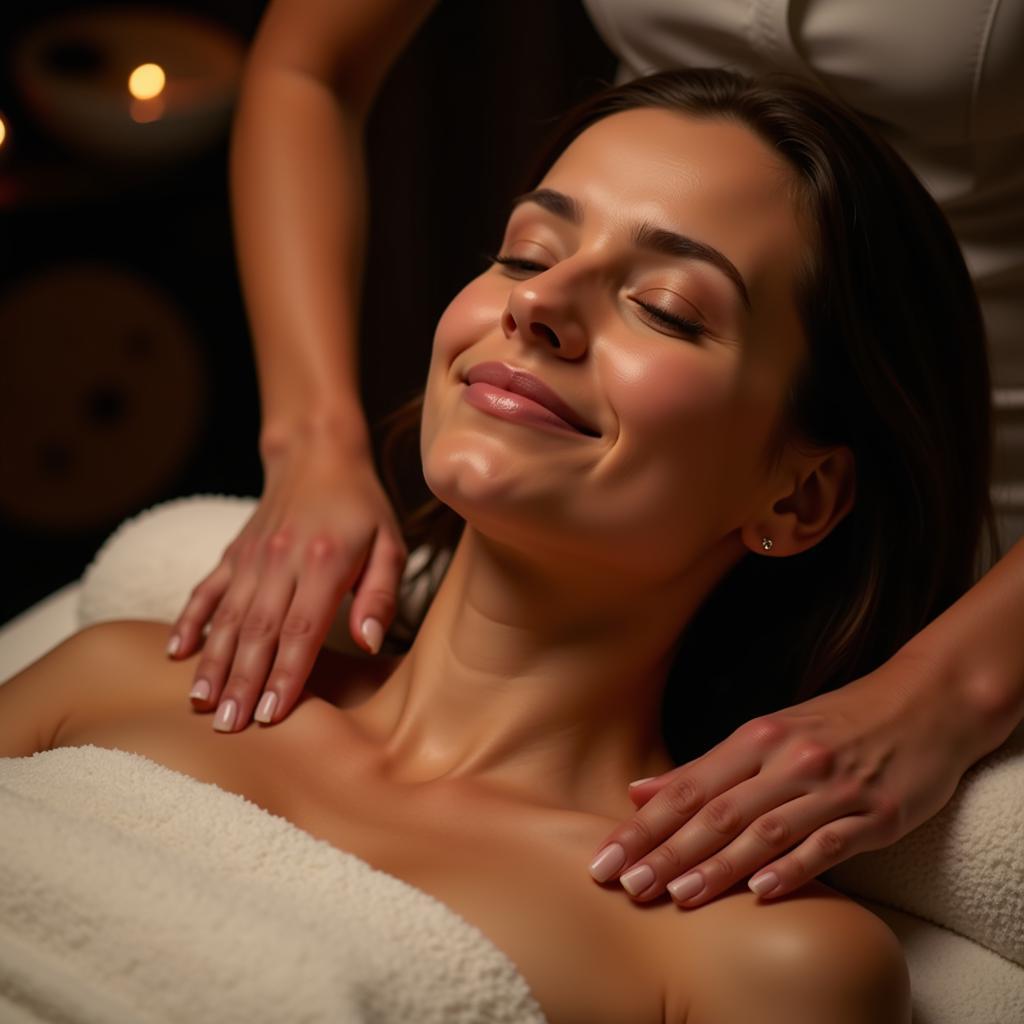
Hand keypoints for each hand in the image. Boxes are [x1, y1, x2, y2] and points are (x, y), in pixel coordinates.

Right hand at [166, 423, 407, 731]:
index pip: (301, 630)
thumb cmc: (362, 508)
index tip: (270, 715)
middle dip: (242, 682)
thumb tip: (368, 641)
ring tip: (201, 703)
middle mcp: (280, 560)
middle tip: (227, 726)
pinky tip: (175, 654)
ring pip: (227, 616)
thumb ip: (381, 595)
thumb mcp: (390, 544)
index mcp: (323, 562)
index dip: (285, 675)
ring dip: (213, 662)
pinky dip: (190, 622)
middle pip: (257, 631)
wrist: (318, 455)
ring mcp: (251, 557)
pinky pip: (206, 590)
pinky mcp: (233, 553)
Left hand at [588, 649, 974, 906]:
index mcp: (757, 737)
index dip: (645, 824)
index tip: (608, 856)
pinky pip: (829, 844)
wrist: (924, 704)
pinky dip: (794, 869)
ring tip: (677, 896)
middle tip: (628, 885)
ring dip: (719, 867)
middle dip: (668, 851)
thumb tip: (638, 791)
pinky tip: (763, 894)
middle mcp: (789, 760)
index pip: (688, 786)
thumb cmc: (834, 723)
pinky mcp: (877, 813)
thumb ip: (705, 768)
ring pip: (766, 832)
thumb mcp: (767, 734)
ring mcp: (834, 787)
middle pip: (718, 812)